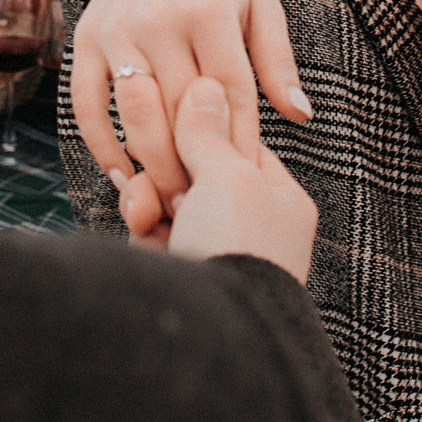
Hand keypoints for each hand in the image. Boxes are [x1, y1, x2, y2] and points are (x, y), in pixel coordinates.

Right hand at [70, 0, 309, 210]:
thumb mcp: (261, 2)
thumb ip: (277, 61)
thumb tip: (301, 117)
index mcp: (208, 8)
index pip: (228, 91)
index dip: (240, 141)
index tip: (249, 180)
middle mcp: (158, 18)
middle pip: (178, 112)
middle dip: (194, 165)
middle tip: (208, 206)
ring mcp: (116, 29)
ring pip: (133, 115)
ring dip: (151, 165)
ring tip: (172, 200)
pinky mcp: (85, 37)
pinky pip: (86, 103)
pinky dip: (100, 144)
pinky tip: (122, 174)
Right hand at [122, 78, 315, 282]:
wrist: (215, 335)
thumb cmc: (239, 250)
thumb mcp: (231, 178)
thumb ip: (210, 133)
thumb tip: (206, 87)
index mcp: (280, 200)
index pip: (238, 143)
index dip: (203, 129)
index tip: (180, 122)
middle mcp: (248, 226)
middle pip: (196, 171)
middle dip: (168, 169)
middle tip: (165, 178)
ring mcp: (211, 252)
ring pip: (167, 200)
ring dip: (150, 196)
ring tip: (148, 211)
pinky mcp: (175, 273)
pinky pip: (151, 232)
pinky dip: (142, 226)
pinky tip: (142, 230)